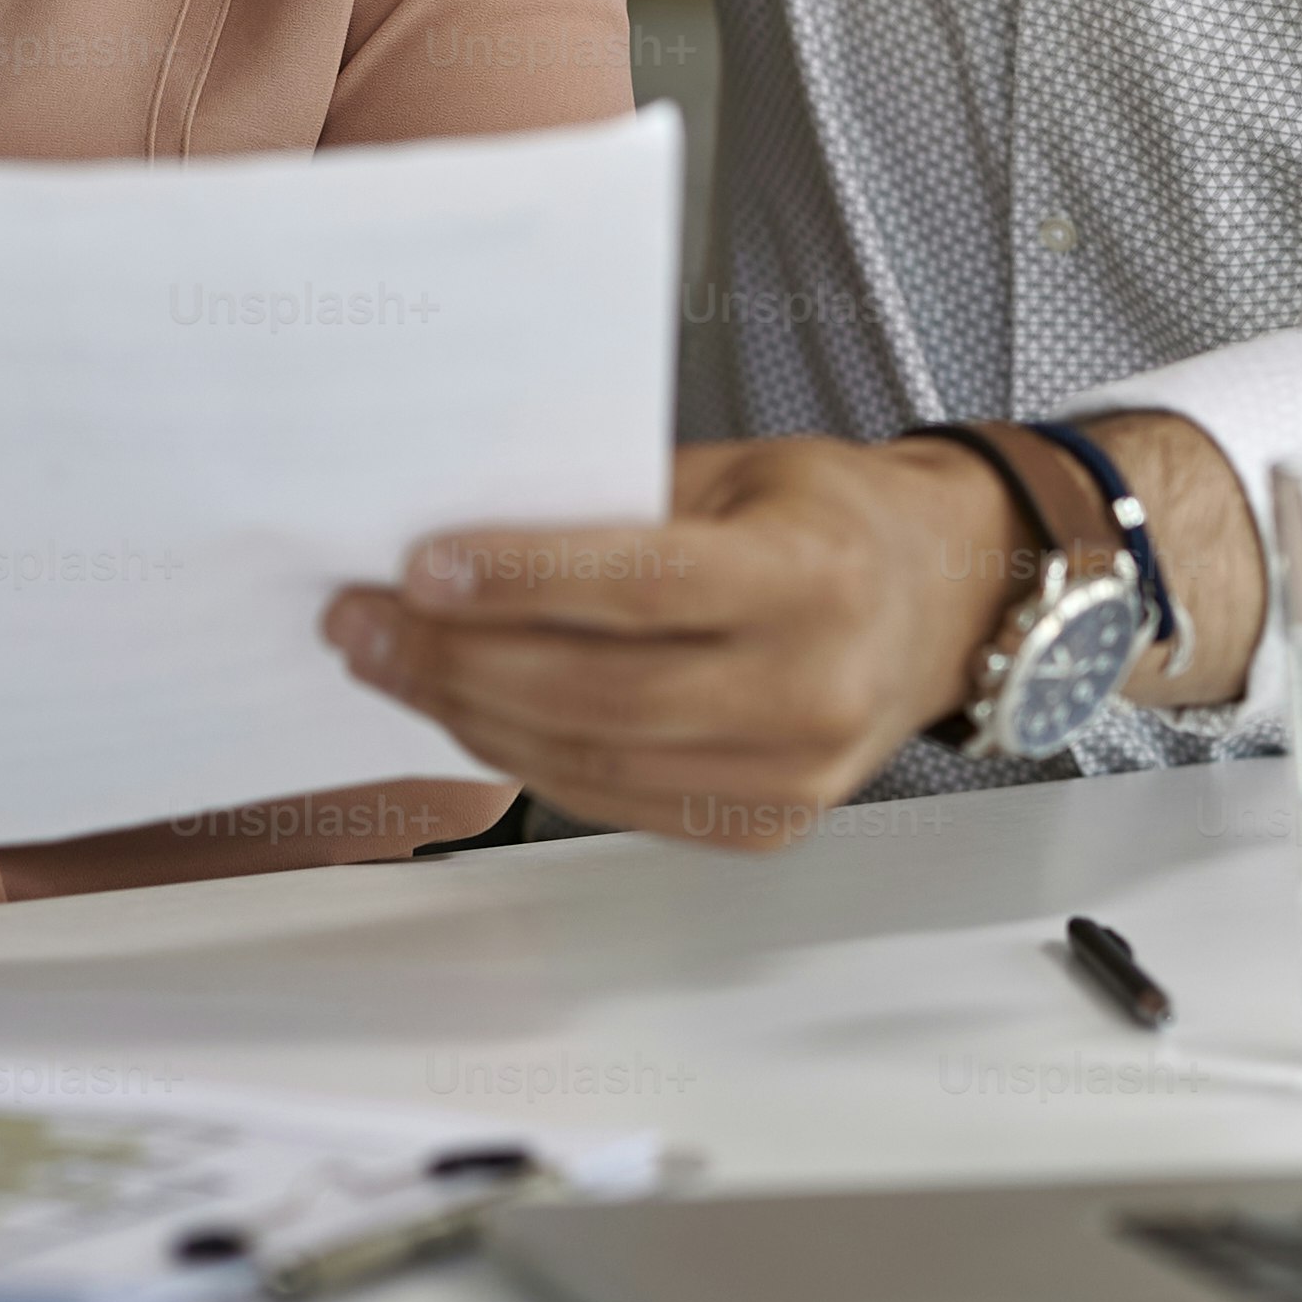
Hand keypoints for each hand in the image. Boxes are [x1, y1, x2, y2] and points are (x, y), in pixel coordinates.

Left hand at [315, 434, 1025, 849]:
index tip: (416, 567)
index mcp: (814, 578)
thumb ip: (615, 508)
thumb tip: (458, 536)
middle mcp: (811, 690)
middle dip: (456, 658)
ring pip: (588, 758)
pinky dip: (522, 753)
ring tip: (388, 661)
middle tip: (362, 621)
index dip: (521, 581)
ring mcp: (791, 777)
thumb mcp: (736, 474)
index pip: (646, 586)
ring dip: (466, 712)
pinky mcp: (762, 828)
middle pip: (597, 691)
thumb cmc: (827, 520)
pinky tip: (465, 706)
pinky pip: (610, 799)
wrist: (939, 604)